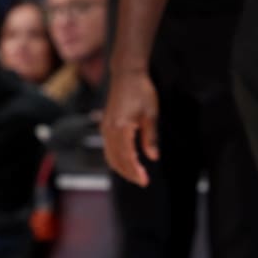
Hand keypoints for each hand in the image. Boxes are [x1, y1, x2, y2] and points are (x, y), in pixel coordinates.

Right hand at [102, 69, 159, 184]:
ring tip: (134, 174)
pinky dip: (115, 158)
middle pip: (116, 160)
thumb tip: (152, 157)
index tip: (145, 181)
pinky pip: (107, 148)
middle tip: (141, 181)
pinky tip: (125, 161)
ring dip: (121, 167)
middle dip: (128, 173)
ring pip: (109, 155)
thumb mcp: (151, 115)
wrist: (127, 75)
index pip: (127, 157)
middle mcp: (110, 130)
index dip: (135, 171)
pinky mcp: (105, 125)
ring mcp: (105, 128)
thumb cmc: (141, 92)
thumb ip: (150, 138)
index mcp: (122, 128)